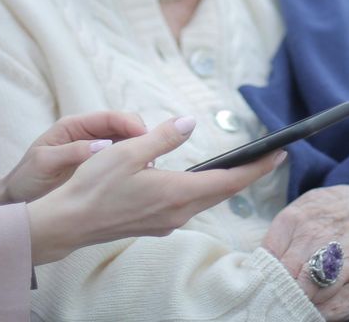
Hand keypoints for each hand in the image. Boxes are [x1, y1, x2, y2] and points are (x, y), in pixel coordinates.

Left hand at [0, 111, 147, 206]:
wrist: (16, 202)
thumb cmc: (26, 180)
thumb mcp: (45, 163)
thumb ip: (71, 152)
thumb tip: (103, 146)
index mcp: (74, 127)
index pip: (110, 118)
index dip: (131, 124)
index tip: (146, 138)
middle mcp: (87, 135)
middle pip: (124, 128)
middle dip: (141, 139)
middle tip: (152, 158)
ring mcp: (94, 152)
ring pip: (126, 146)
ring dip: (139, 154)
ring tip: (149, 171)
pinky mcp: (97, 170)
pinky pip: (120, 164)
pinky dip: (132, 168)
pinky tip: (140, 180)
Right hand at [25, 115, 283, 265]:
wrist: (69, 222)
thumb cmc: (94, 185)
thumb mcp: (128, 151)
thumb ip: (163, 137)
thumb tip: (188, 123)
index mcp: (177, 192)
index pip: (229, 181)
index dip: (257, 168)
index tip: (279, 155)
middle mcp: (177, 212)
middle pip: (222, 192)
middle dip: (248, 174)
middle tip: (268, 157)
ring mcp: (166, 222)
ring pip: (205, 200)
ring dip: (224, 183)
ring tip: (240, 166)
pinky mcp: (154, 224)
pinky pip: (188, 205)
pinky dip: (202, 190)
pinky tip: (197, 180)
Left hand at [261, 186, 348, 302]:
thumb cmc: (318, 212)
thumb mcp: (295, 213)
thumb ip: (278, 239)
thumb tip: (258, 266)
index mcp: (289, 220)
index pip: (267, 255)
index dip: (262, 275)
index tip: (259, 287)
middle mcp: (307, 232)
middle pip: (285, 271)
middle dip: (278, 288)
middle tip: (273, 300)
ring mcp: (328, 244)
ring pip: (306, 282)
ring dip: (297, 296)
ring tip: (291, 304)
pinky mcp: (348, 256)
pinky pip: (330, 284)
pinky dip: (320, 297)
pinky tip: (313, 301)